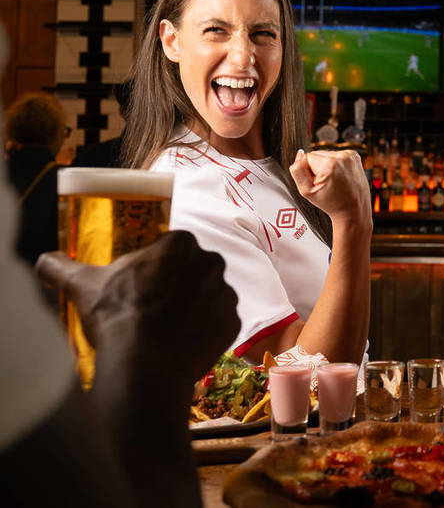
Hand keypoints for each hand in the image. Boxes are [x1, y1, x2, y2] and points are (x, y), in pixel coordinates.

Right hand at [35, 231, 237, 384]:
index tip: (138, 287)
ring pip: (205, 296)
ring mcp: (226, 294)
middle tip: (150, 308)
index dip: (151, 268)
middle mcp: (212, 263)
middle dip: (174, 285)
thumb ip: (62, 266)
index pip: (168, 249)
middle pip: (190, 271)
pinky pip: (217, 323)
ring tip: (163, 328)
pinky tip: (179, 342)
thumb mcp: (82, 285)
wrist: (145, 365)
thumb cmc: (117, 317)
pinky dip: (202, 332)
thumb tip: (44, 261)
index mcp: (181, 243)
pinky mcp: (233, 324)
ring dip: (190, 308)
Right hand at [290, 148, 370, 224]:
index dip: (308, 172)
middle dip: (318, 168)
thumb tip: (299, 153)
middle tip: (326, 184)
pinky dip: (336, 165)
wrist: (353, 209)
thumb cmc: (332, 203)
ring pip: (326, 155)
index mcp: (329, 164)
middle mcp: (342, 157)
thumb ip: (297, 170)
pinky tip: (340, 177)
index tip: (318, 182)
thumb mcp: (306, 191)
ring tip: (334, 181)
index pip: (307, 157)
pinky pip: (337, 156)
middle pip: (317, 154)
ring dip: (327, 167)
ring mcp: (350, 156)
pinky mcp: (355, 156)